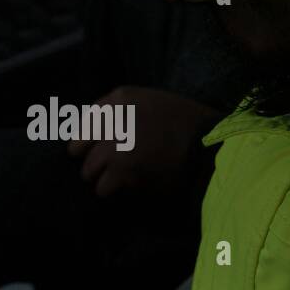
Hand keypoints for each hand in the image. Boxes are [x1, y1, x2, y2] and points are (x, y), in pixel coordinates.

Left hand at [69, 86, 221, 197]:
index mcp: (120, 98)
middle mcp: (111, 118)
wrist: (211, 146)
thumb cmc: (191, 124)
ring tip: (116, 182)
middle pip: (79, 146)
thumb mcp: (157, 102)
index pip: (86, 120)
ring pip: (89, 170)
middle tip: (102, 168)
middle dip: (90, 158)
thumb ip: (127, 109)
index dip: (86, 138)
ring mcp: (114, 145)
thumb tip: (101, 131)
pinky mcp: (122, 170)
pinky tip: (127, 189)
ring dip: (101, 177)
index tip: (88, 148)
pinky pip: (104, 187)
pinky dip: (113, 191)